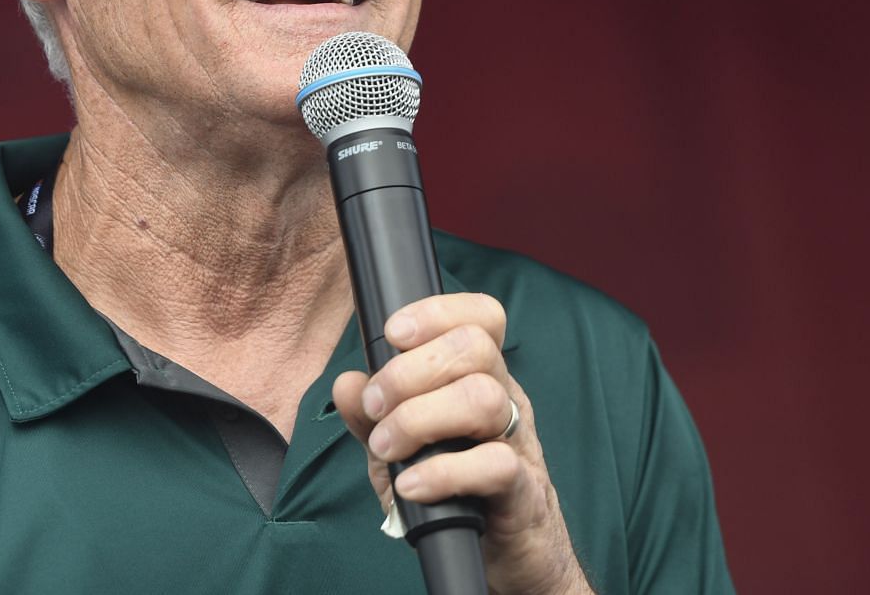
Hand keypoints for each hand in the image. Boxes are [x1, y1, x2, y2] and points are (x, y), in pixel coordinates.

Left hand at [331, 292, 593, 594]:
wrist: (507, 557)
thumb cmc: (455, 493)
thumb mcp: (401, 451)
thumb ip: (371, 418)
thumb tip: (346, 383)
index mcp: (480, 379)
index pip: (480, 318)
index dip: (436, 312)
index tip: (392, 334)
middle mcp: (505, 402)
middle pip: (474, 348)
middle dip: (409, 370)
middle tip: (376, 406)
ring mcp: (518, 445)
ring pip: (484, 398)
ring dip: (419, 418)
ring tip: (388, 447)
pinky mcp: (523, 493)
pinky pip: (495, 465)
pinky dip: (443, 472)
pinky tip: (412, 486)